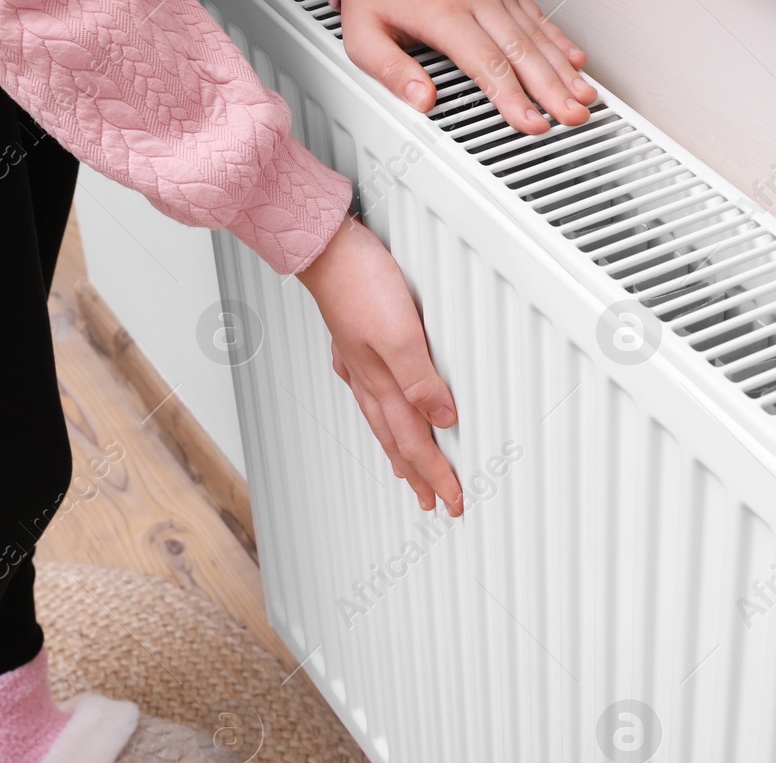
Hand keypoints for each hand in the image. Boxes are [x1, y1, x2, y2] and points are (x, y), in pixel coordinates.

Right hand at [298, 215, 463, 515]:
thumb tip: (443, 419)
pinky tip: (378, 409)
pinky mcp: (355, 341)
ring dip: (398, 452)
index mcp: (381, 384)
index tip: (452, 501)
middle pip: (398, 441)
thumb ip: (422, 379)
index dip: (436, 475)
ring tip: (407, 474)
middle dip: (418, 475)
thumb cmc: (358, 282)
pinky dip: (381, 415)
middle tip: (432, 502)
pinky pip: (371, 394)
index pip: (415, 443)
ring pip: (382, 421)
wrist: (324, 246)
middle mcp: (368, 379)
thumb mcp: (399, 334)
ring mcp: (359, 362)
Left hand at [339, 0, 596, 136]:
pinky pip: (535, 15)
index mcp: (442, 14)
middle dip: (552, 88)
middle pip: (521, 51)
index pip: (486, 64)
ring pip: (535, 34)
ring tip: (585, 97)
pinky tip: (575, 60)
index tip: (532, 123)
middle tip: (573, 117)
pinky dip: (558, 40)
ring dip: (563, 68)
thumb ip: (391, 68)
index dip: (512, 98)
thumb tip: (421, 101)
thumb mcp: (364, 33)